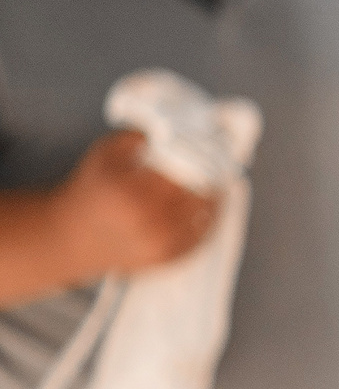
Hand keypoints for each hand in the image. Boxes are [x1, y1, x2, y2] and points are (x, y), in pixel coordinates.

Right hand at [49, 129, 217, 277]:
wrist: (71, 237)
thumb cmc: (92, 188)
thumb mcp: (107, 153)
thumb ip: (140, 136)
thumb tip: (179, 129)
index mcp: (132, 190)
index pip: (187, 170)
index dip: (204, 157)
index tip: (212, 147)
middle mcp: (148, 220)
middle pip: (201, 193)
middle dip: (211, 177)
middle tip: (218, 164)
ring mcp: (160, 243)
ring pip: (207, 215)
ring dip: (214, 198)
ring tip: (217, 183)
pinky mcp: (167, 258)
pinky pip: (201, 236)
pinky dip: (207, 219)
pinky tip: (207, 206)